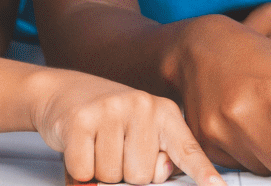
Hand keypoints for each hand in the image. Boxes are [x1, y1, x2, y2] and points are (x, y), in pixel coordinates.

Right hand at [27, 67, 223, 185]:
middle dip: (125, 175)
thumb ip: (160, 155)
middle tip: (115, 150)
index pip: (187, 148)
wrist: (68, 93)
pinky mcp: (82, 121)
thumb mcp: (144, 131)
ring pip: (110, 176)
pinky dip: (78, 171)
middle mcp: (144, 106)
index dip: (202, 171)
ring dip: (99, 172)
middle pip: (141, 176)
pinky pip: (84, 171)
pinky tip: (80, 147)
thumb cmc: (111, 121)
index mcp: (166, 113)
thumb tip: (160, 174)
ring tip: (98, 146)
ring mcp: (113, 111)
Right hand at [169, 13, 270, 185]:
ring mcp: (220, 134)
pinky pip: (237, 168)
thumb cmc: (255, 56)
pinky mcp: (204, 145)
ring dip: (269, 155)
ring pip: (261, 171)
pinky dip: (247, 154)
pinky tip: (242, 125)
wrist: (203, 48)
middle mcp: (243, 117)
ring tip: (260, 120)